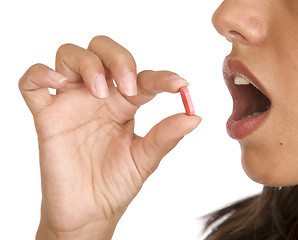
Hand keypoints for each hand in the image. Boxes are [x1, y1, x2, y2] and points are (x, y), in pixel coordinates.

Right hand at [19, 36, 200, 239]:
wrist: (90, 212)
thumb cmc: (116, 184)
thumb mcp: (145, 159)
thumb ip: (166, 135)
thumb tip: (195, 117)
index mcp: (124, 104)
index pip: (143, 77)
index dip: (162, 77)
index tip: (178, 85)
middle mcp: (98, 97)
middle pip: (103, 50)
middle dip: (119, 58)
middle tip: (129, 87)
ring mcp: (71, 103)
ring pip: (70, 56)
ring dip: (87, 64)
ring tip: (99, 91)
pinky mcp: (46, 116)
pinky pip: (32, 83)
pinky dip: (40, 73)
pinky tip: (59, 83)